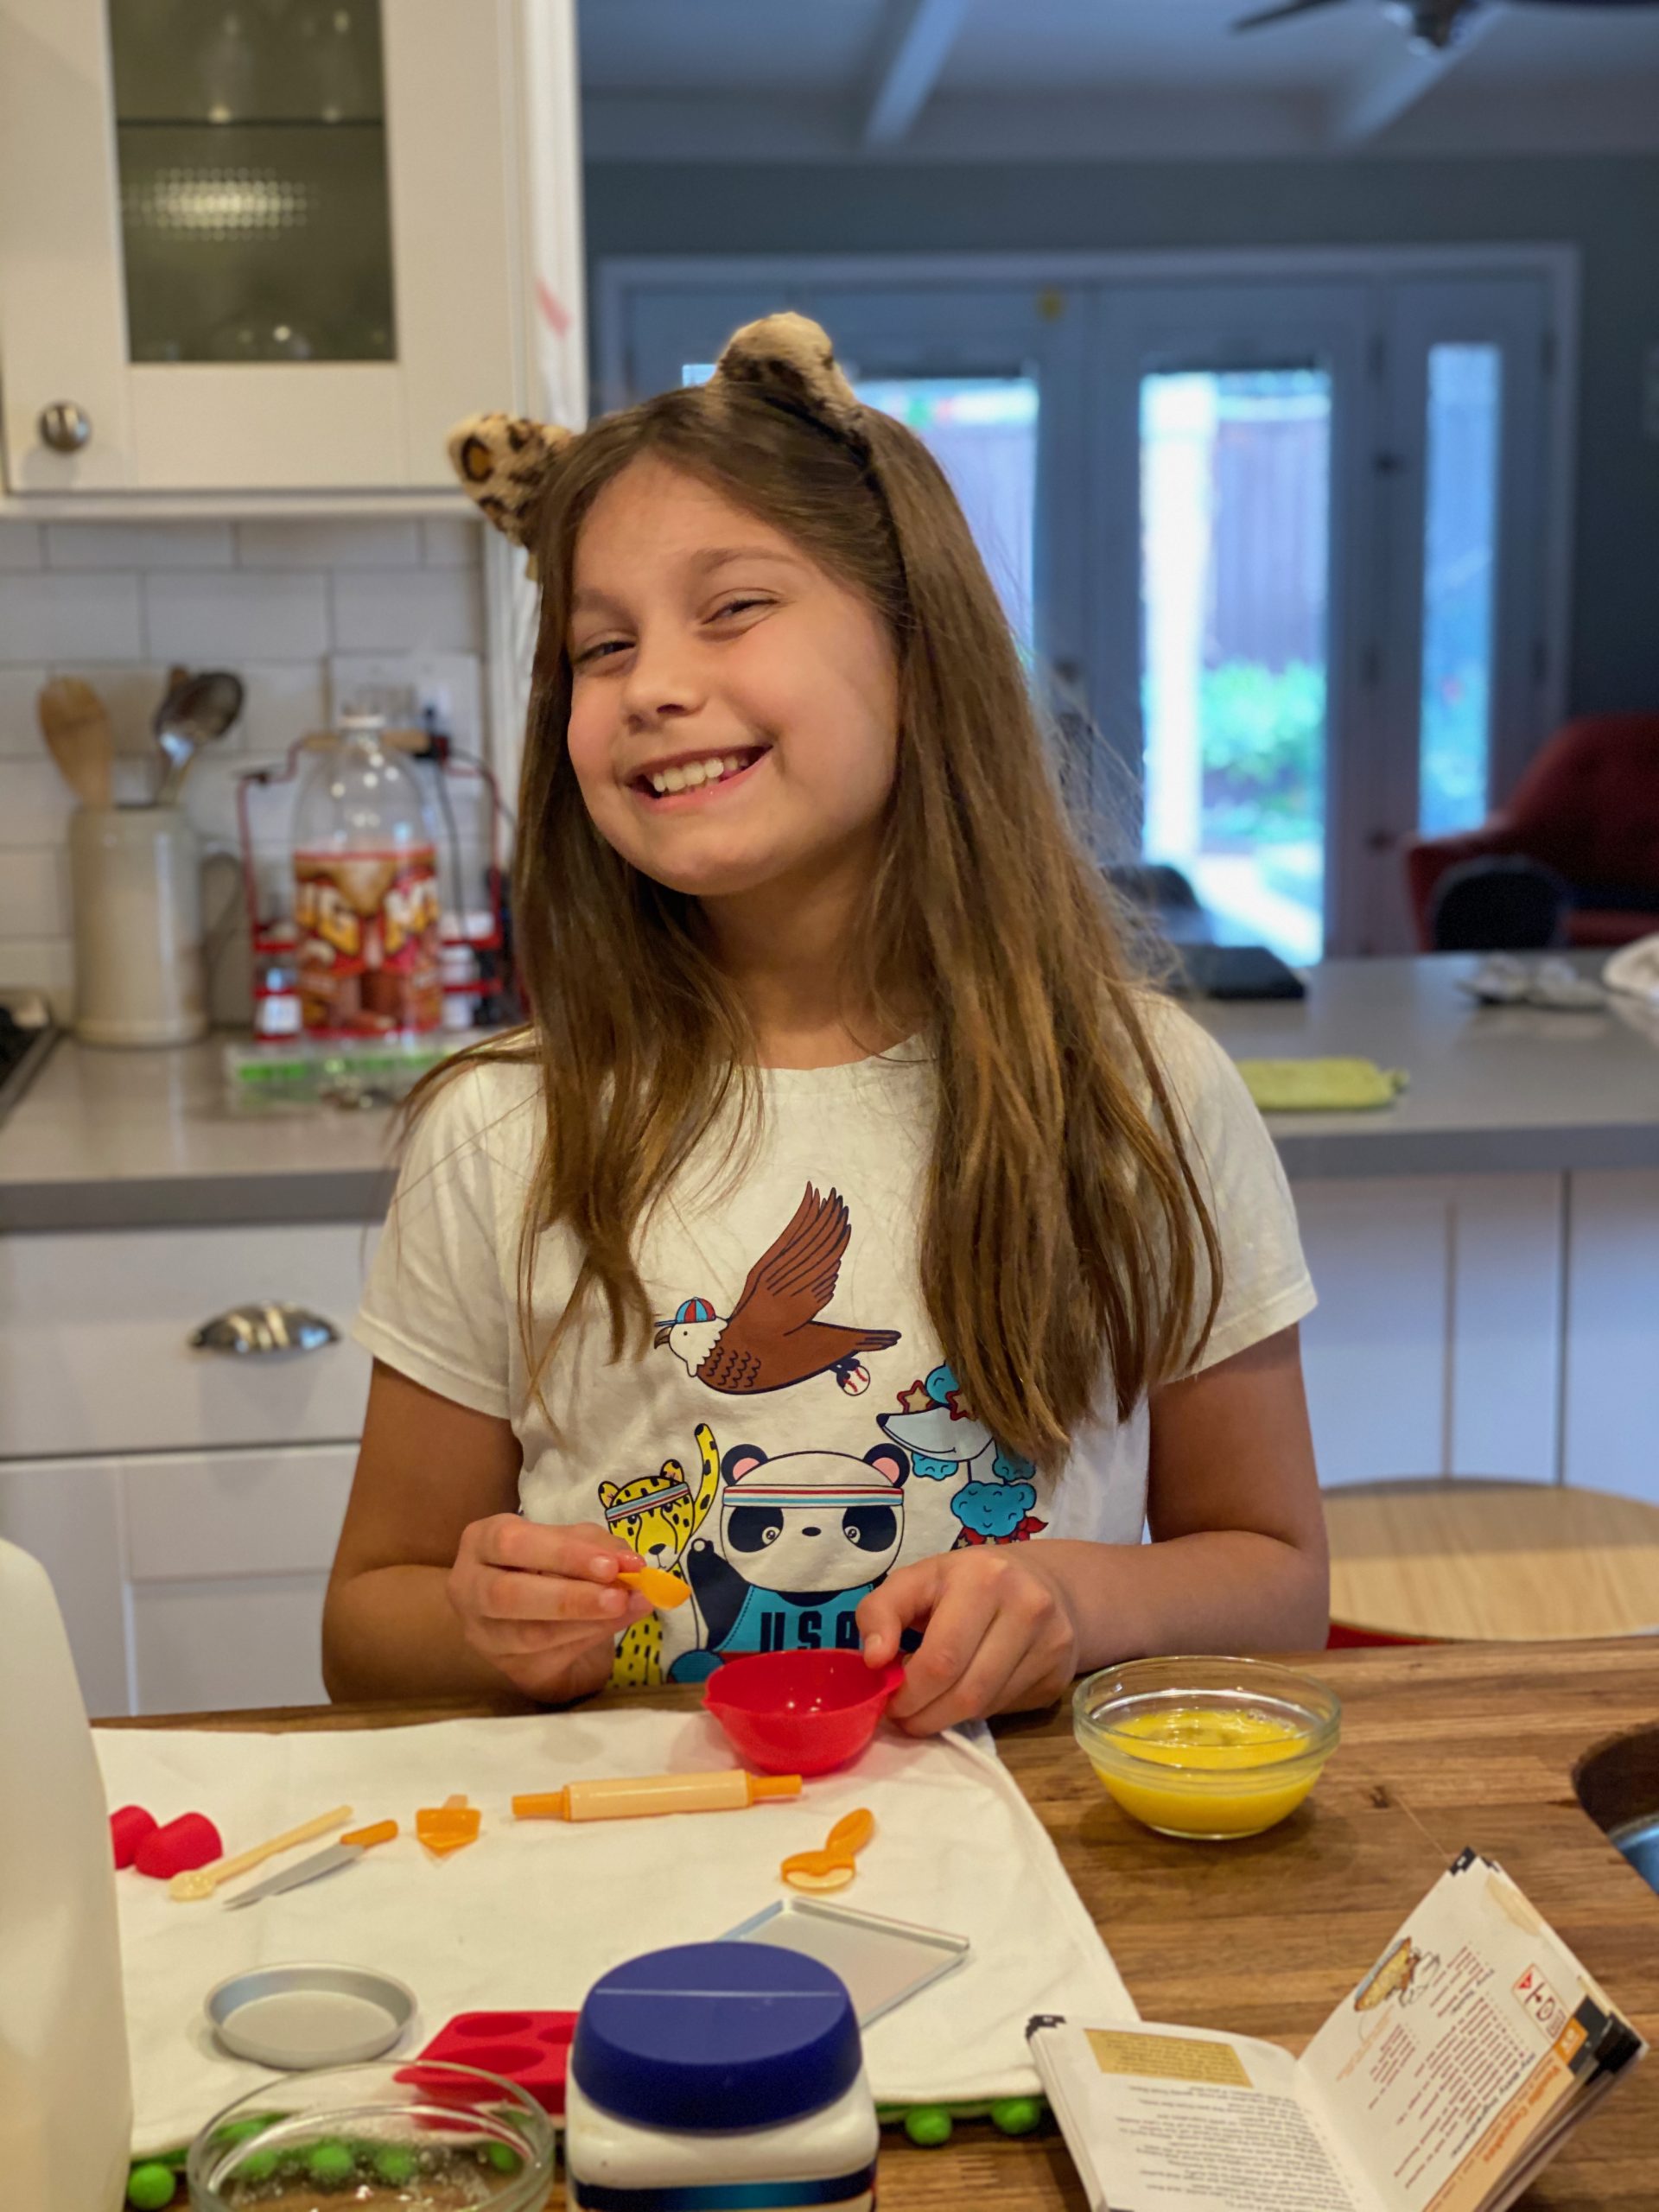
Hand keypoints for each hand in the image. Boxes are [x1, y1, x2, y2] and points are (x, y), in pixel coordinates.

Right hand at [446, 1516, 654, 1702]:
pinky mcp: (505, 1666)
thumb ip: (597, 1548)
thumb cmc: (550, 1565)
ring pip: (528, 1634)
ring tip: (626, 1608)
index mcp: (482, 1542)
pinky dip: (587, 1638)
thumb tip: (631, 1565)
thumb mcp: (570, 1544)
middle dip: (569, 1597)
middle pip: (507, 1595)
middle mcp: (469, 1587)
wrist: (538, 1616)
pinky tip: (614, 1625)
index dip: (563, 1554)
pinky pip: (546, 1657)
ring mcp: (482, 1632)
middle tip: (618, 1596)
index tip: (611, 1564)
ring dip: (585, 1622)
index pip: (513, 1544)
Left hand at [856, 1547, 1079, 1734]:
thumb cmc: (966, 1582)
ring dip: (948, 1719)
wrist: (1044, 1582)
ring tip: (929, 1707)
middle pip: (966, 1692)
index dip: (909, 1692)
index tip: (889, 1702)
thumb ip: (881, 1610)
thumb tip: (873, 1660)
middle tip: (904, 1718)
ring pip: (987, 1707)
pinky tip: (966, 1693)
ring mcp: (1052, 1644)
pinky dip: (977, 1712)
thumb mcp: (917, 1580)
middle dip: (925, 1715)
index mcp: (984, 1578)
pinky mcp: (1061, 1674)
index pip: (942, 1658)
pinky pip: (1007, 1709)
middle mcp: (1027, 1608)